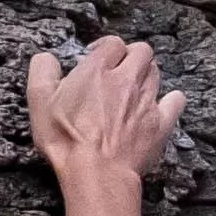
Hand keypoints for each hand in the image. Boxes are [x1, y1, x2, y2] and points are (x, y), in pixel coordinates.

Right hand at [27, 34, 189, 191]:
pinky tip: (163, 104)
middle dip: (131, 55)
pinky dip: (171, 99)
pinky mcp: (160, 124)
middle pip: (141, 51)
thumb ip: (42, 71)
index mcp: (97, 71)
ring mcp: (146, 101)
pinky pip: (176, 101)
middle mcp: (126, 80)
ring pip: (156, 73)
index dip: (104, 47)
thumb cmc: (67, 140)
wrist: (96, 173)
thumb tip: (47, 58)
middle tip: (119, 69)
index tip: (96, 58)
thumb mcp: (39, 102)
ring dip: (146, 74)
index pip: (111, 43)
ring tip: (134, 86)